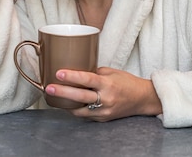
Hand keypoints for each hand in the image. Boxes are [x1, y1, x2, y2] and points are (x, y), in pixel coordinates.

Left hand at [45, 67, 162, 121]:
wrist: (142, 99)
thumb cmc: (127, 82)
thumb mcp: (111, 72)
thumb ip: (94, 72)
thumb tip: (77, 71)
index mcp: (108, 84)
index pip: (87, 79)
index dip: (72, 77)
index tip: (59, 73)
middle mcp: (105, 99)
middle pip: (80, 97)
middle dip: (62, 92)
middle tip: (49, 88)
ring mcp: (104, 112)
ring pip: (80, 110)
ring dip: (66, 104)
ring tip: (54, 97)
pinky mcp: (102, 119)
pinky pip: (85, 115)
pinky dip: (76, 109)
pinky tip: (68, 103)